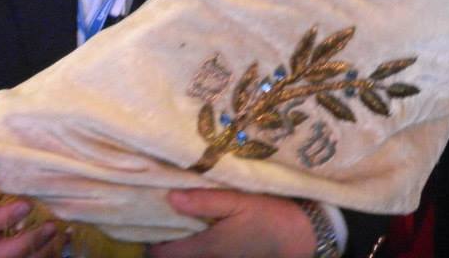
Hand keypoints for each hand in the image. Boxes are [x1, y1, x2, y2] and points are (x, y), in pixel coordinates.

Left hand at [148, 190, 315, 257]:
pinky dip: (194, 241)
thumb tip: (169, 197)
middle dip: (160, 237)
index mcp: (206, 248)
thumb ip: (204, 201)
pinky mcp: (230, 257)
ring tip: (175, 212)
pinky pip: (202, 252)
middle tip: (157, 209)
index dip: (148, 237)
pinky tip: (198, 222)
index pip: (160, 253)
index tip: (145, 214)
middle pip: (171, 256)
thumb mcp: (239, 201)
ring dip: (178, 239)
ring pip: (187, 254)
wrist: (303, 236)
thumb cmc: (271, 216)